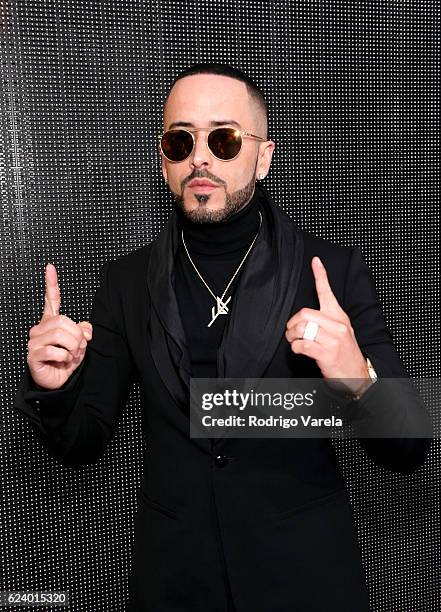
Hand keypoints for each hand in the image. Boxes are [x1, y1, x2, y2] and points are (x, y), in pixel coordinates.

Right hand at [26, 263, 92, 389]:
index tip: (50, 267)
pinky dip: (65, 358)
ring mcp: (34, 342)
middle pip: (63, 321)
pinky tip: (63, 362)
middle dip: (77, 336)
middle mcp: (40, 329)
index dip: (51, 284)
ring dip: (73, 347)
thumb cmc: (67, 360)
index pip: (51, 300)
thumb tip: (85, 328)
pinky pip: (54, 351)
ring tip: (71, 355)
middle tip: (78, 348)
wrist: (59, 382)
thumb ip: (83, 331)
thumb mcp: (80, 343)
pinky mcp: (33, 355)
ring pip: (60, 335)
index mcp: (51, 322)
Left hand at [285, 256, 370, 396]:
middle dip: (293, 323)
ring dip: (292, 337)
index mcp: (339, 317)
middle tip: (292, 331)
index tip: (315, 261)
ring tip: (295, 341)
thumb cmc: (345, 354)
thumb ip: (326, 321)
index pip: (328, 292)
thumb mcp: (341, 332)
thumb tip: (305, 317)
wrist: (357, 375)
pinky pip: (302, 344)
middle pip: (305, 313)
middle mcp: (337, 325)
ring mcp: (332, 339)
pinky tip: (300, 350)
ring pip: (301, 329)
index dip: (321, 275)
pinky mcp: (326, 353)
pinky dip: (295, 348)